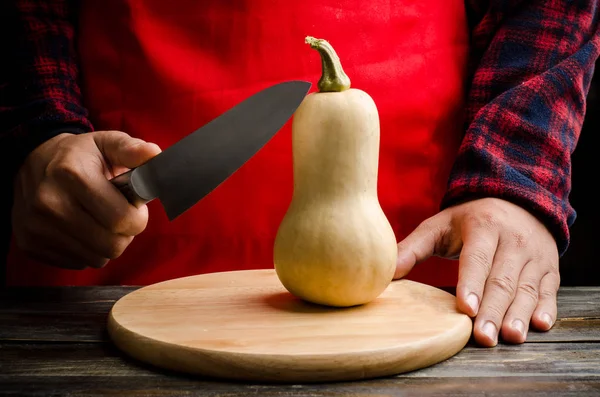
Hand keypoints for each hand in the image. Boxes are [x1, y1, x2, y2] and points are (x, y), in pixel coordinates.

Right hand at [12, 131, 160, 269]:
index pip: (121, 219)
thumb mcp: (108, 144)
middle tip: (120, 216)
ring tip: (102, 221)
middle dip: (125, 233)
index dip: (138, 218)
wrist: (34, 162)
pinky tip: (83, 228)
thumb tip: (155, 155)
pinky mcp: (31, 244)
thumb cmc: (81, 156)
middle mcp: (49, 202)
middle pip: (111, 245)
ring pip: (97, 258)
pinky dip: (88, 250)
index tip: (135, 207)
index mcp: (71, 174)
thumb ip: (133, 150)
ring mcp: (36, 227)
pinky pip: (79, 262)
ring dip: (108, 244)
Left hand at [394, 198, 559, 346]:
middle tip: (483, 337)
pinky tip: (540, 324)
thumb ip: (413, 248)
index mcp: (483, 227)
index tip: (466, 308)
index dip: (472, 284)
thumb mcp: (439, 226)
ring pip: (527, 288)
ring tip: (510, 336)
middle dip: (492, 310)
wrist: (516, 201)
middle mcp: (513, 240)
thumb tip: (386, 273)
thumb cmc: (469, 220)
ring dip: (519, 314)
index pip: (477, 259)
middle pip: (502, 280)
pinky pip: (549, 290)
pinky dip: (547, 307)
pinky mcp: (550, 268)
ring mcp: (535, 254)